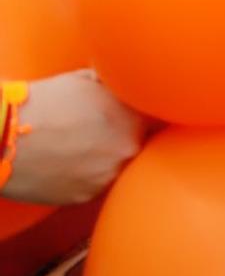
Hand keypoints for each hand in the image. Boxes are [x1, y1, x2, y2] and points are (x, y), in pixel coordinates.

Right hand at [3, 72, 146, 205]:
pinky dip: (85, 176)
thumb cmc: (43, 102)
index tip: (139, 116)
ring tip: (78, 148)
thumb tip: (131, 82)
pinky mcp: (86, 196)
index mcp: (134, 117)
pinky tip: (66, 164)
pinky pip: (95, 184)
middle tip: (98, 132)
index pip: (158, 120)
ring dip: (106, 159)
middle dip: (124, 138)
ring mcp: (108, 176)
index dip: (147, 117)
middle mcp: (128, 148)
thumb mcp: (87, 79)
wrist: (3, 137)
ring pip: (117, 167)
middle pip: (139, 145)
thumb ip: (117, 87)